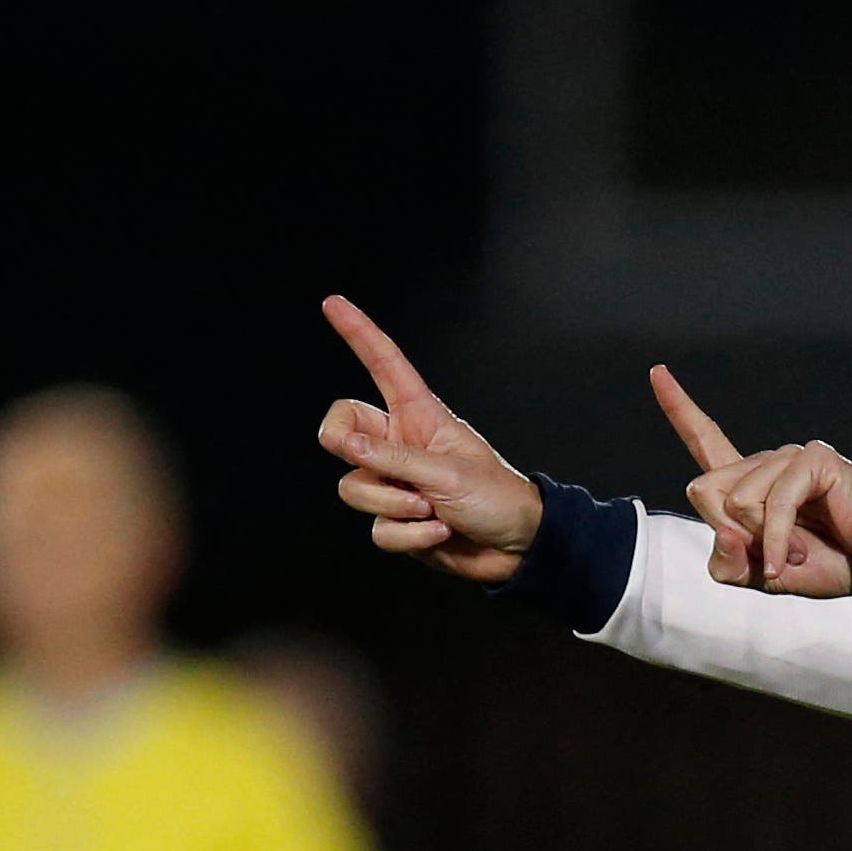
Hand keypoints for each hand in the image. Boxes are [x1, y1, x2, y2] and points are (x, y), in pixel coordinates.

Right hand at [317, 296, 543, 584]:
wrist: (519, 548)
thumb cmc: (497, 499)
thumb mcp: (449, 474)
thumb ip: (395, 459)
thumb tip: (345, 445)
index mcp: (421, 418)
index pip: (384, 367)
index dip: (359, 335)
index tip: (333, 302)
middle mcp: (400, 446)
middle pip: (339, 433)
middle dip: (342, 446)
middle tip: (365, 458)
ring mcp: (395, 484)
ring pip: (353, 487)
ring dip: (393, 505)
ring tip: (432, 510)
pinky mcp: (397, 520)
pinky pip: (377, 530)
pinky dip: (408, 536)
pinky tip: (439, 533)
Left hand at [652, 364, 851, 596]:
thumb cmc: (827, 563)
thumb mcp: (761, 577)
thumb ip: (729, 565)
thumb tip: (727, 532)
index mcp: (747, 484)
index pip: (705, 440)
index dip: (679, 408)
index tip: (657, 372)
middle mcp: (763, 463)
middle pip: (704, 490)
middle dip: (733, 533)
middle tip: (776, 552)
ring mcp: (786, 457)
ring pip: (736, 502)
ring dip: (767, 541)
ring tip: (800, 551)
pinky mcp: (811, 460)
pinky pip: (773, 505)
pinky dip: (781, 542)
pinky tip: (797, 558)